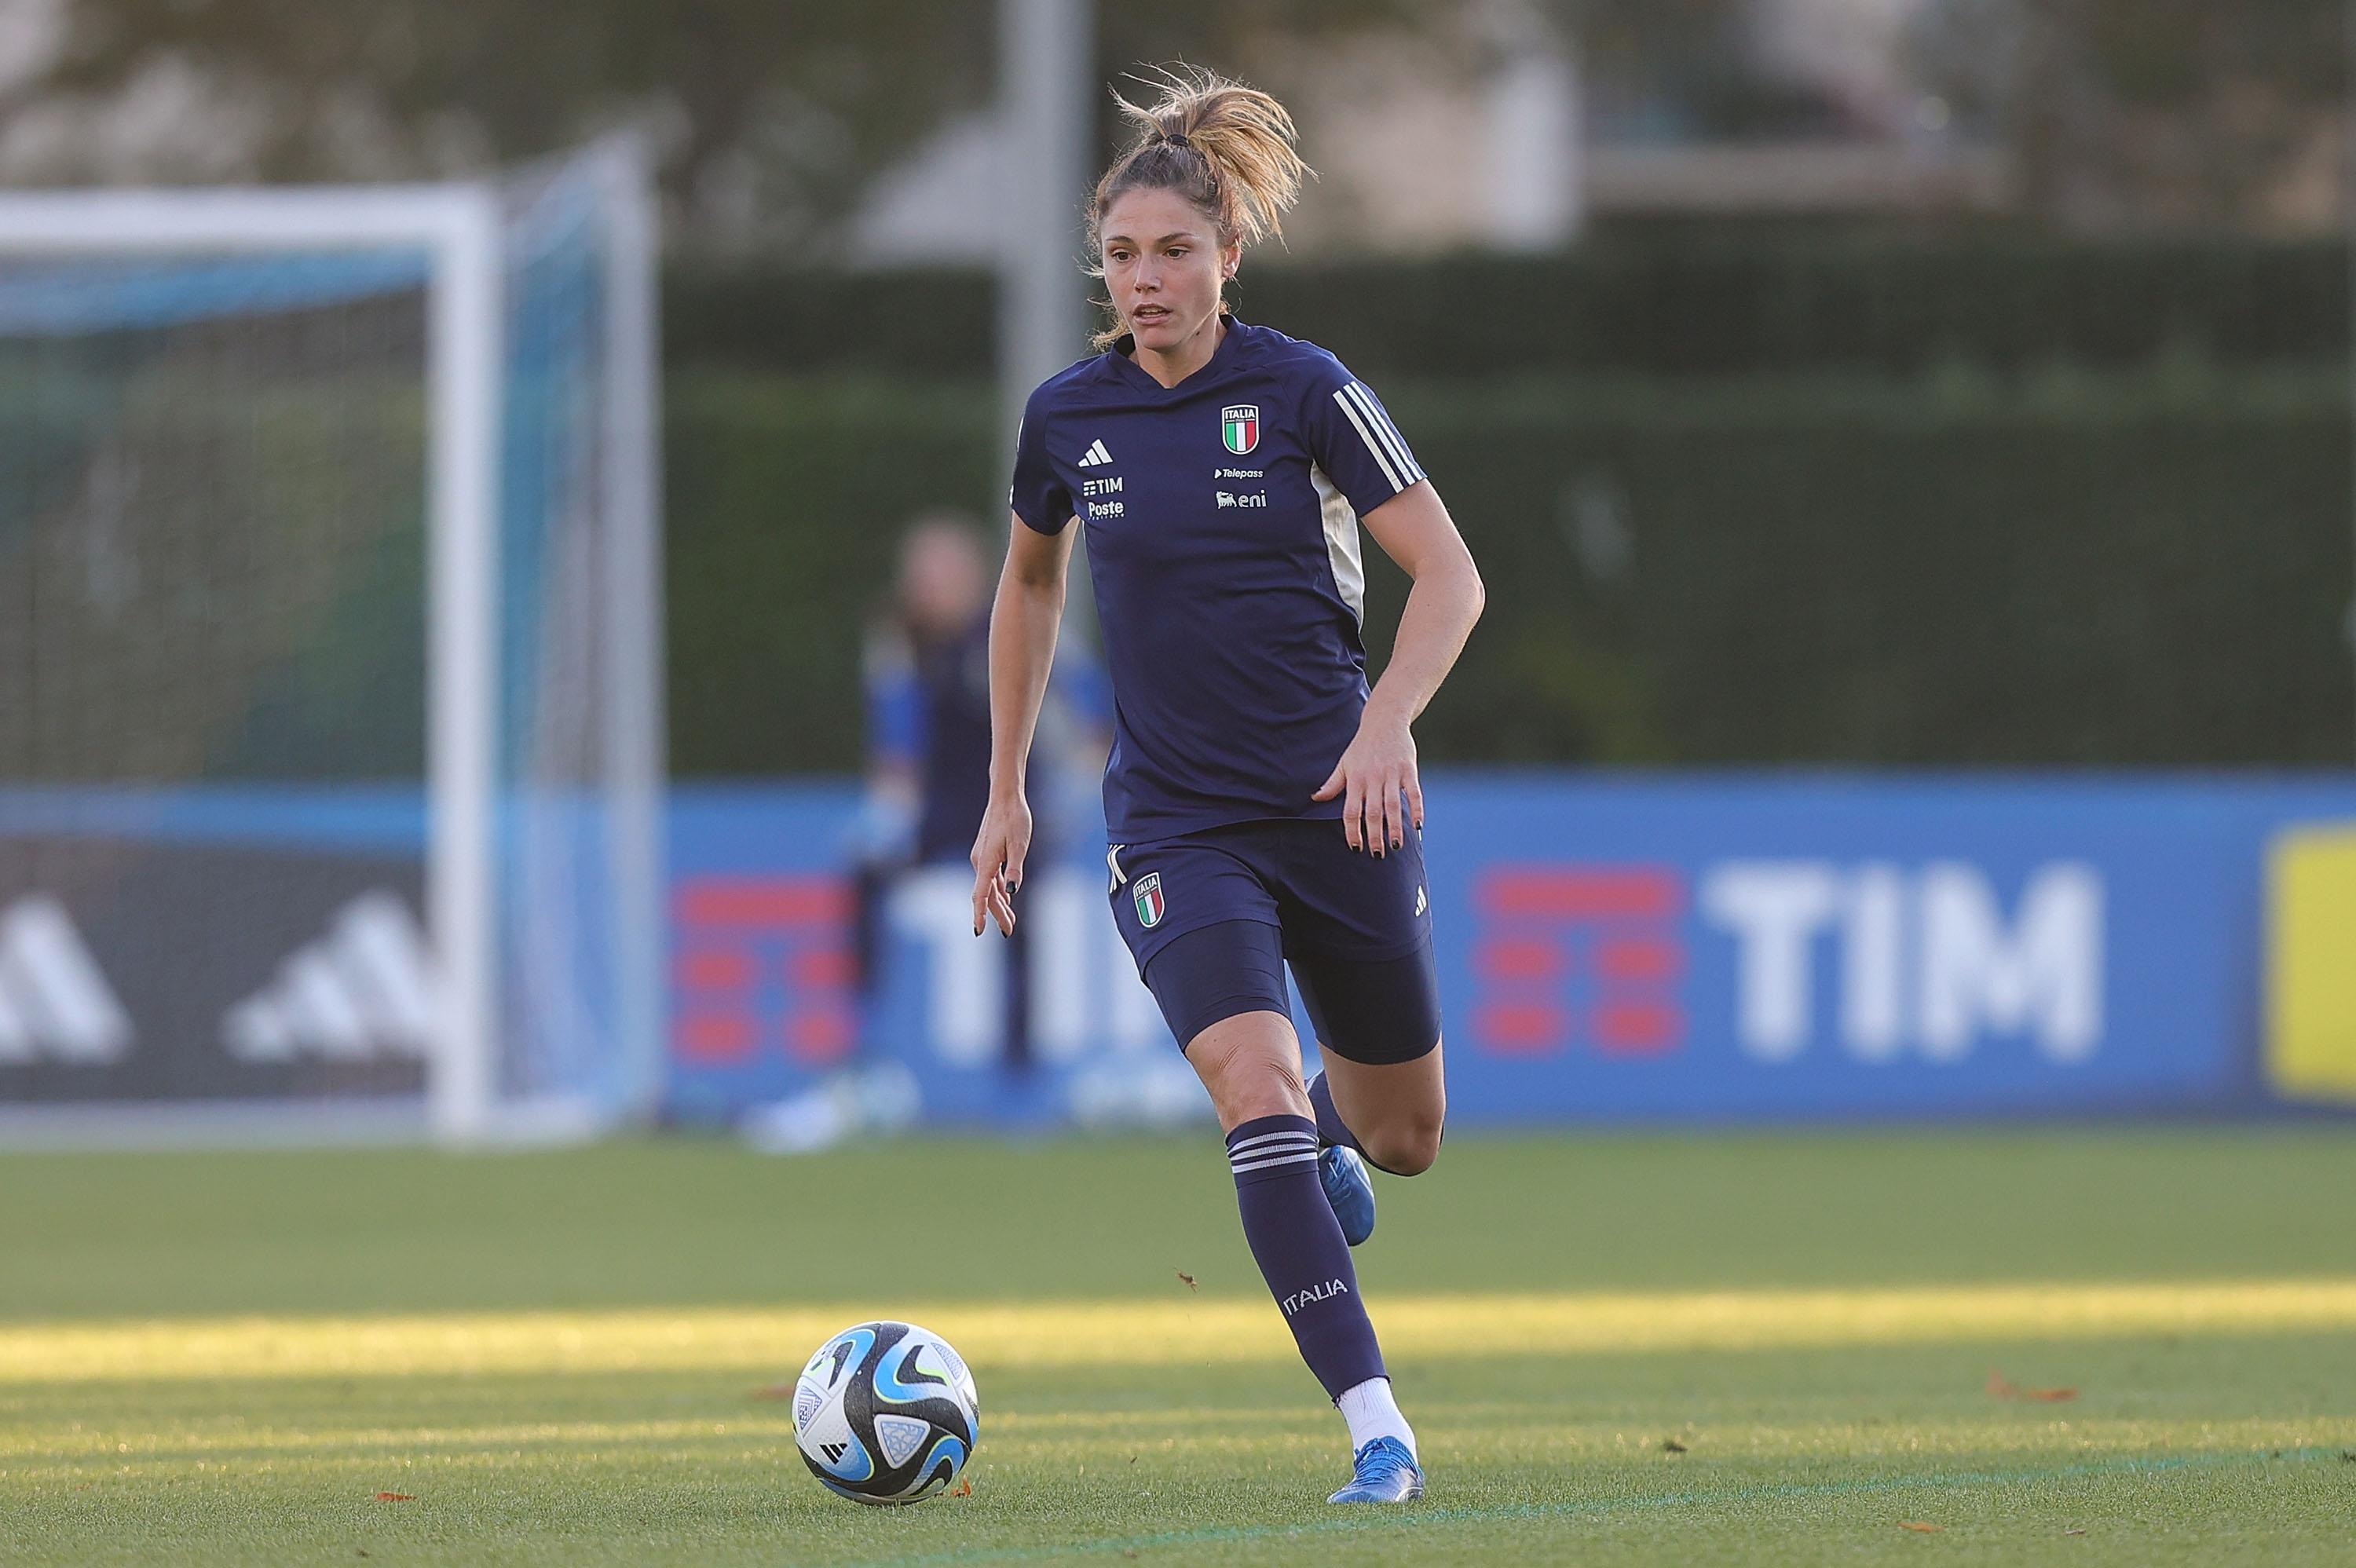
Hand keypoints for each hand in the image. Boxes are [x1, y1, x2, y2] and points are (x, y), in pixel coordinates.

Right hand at [969, 793, 1032, 935]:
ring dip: (999, 904)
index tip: (978, 932)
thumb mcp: (1019, 845)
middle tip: (1009, 931)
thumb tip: (1012, 891)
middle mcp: (980, 862)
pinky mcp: (988, 853)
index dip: (979, 914)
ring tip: (1010, 922)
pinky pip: (992, 878)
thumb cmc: (1015, 819)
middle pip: (987, 895)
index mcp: (986, 862)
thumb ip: (1014, 869)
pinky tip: (1006, 898)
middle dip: (997, 914)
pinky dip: (999, 890)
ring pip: (990, 887)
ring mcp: (982, 858)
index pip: (980, 894)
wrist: (1005, 797)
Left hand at [1310, 709, 1421, 854]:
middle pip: (1373, 813)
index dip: (1352, 831)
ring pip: (1393, 806)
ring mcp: (1391, 774)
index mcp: (1355, 779)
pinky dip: (1417, 809)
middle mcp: (1372, 778)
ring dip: (1395, 828)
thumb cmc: (1362, 746)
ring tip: (1397, 846)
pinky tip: (1418, 826)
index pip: (1351, 811)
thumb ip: (1333, 784)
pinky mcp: (1408, 770)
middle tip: (1377, 854)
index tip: (1356, 847)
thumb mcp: (1344, 763)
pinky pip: (1414, 793)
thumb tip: (1315, 798)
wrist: (1384, 720)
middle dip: (1375, 836)